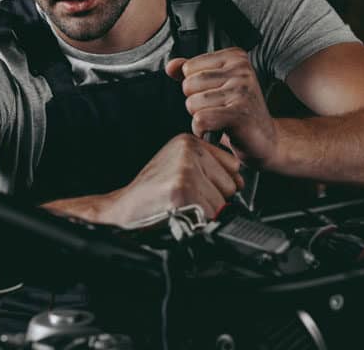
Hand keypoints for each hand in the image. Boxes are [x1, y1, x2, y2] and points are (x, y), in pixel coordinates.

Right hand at [106, 133, 243, 226]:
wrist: (124, 209)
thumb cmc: (152, 193)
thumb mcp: (178, 166)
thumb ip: (208, 166)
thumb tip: (239, 183)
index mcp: (188, 142)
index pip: (232, 165)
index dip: (219, 183)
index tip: (197, 187)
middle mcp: (188, 152)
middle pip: (232, 184)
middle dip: (214, 198)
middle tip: (188, 198)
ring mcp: (185, 171)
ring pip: (223, 202)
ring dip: (206, 211)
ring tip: (183, 205)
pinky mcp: (182, 191)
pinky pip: (211, 214)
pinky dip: (198, 221)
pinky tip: (180, 213)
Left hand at [166, 47, 278, 165]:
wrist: (264, 139)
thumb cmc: (238, 112)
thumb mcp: (215, 86)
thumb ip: (192, 73)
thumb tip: (171, 66)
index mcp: (235, 57)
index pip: (189, 67)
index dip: (194, 87)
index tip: (215, 95)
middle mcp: (241, 69)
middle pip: (189, 85)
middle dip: (195, 103)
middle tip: (217, 110)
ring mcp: (242, 90)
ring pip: (193, 104)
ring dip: (199, 118)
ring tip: (219, 120)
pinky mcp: (239, 113)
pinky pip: (200, 120)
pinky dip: (202, 130)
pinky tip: (216, 131)